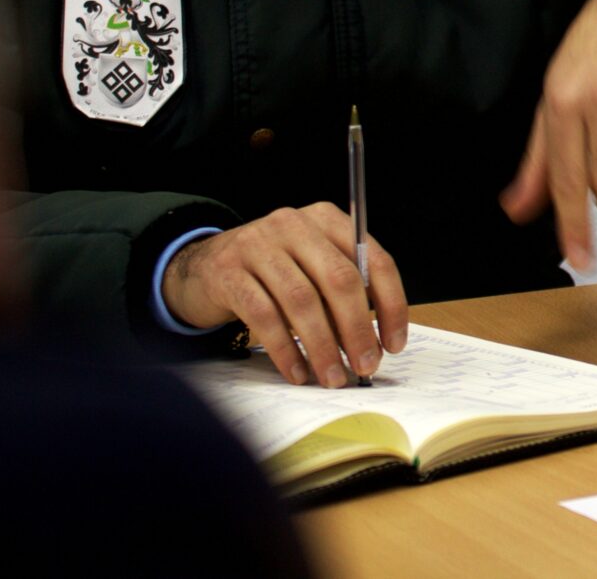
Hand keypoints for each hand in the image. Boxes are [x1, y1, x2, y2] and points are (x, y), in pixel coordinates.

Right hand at [164, 204, 407, 387]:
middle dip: (357, 330)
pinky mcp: (228, 273)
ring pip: (302, 301)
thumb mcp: (311, 268)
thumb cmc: (272, 272)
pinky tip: (297, 372)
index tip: (394, 344)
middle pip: (339, 280)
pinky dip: (285, 349)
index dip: (391, 304)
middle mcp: (294, 225)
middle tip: (366, 366)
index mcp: (327, 219)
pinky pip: (264, 316)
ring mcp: (258, 245)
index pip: (373, 260)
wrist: (202, 266)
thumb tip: (374, 341)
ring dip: (322, 347)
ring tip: (333, 376)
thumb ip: (342, 291)